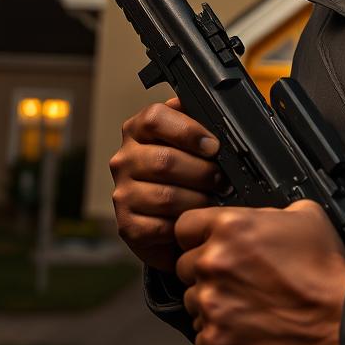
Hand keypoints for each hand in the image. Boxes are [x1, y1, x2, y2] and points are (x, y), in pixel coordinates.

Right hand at [110, 98, 219, 271]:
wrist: (171, 225)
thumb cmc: (187, 178)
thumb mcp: (191, 143)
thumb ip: (199, 124)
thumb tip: (222, 118)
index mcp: (138, 132)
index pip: (154, 118)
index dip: (188, 131)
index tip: (213, 146)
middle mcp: (124, 160)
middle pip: (165, 161)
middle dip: (203, 172)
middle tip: (221, 180)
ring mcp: (122, 194)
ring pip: (166, 197)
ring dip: (197, 200)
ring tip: (212, 201)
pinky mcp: (128, 226)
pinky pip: (161, 226)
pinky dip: (184, 226)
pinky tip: (192, 221)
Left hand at [174, 200, 344, 344]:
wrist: (339, 320)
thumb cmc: (326, 273)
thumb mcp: (307, 216)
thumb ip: (270, 211)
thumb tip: (261, 216)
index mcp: (230, 227)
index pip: (184, 225)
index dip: (198, 235)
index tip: (208, 245)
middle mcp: (213, 263)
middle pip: (184, 265)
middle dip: (208, 272)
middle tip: (239, 280)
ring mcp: (210, 304)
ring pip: (192, 302)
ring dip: (213, 303)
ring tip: (248, 307)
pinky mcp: (214, 341)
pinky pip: (202, 336)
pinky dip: (220, 335)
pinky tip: (248, 328)